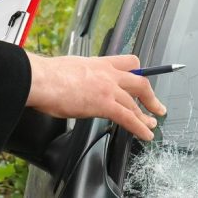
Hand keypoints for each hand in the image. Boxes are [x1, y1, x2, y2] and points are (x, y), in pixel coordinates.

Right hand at [25, 53, 165, 140]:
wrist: (42, 79)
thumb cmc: (48, 75)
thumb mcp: (71, 66)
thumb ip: (81, 74)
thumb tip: (78, 82)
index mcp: (99, 63)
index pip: (128, 62)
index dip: (139, 71)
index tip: (143, 78)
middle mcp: (107, 73)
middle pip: (140, 81)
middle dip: (150, 96)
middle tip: (156, 106)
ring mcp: (108, 89)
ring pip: (135, 102)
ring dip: (146, 116)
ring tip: (151, 125)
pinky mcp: (104, 104)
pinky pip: (128, 117)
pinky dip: (139, 128)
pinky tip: (145, 135)